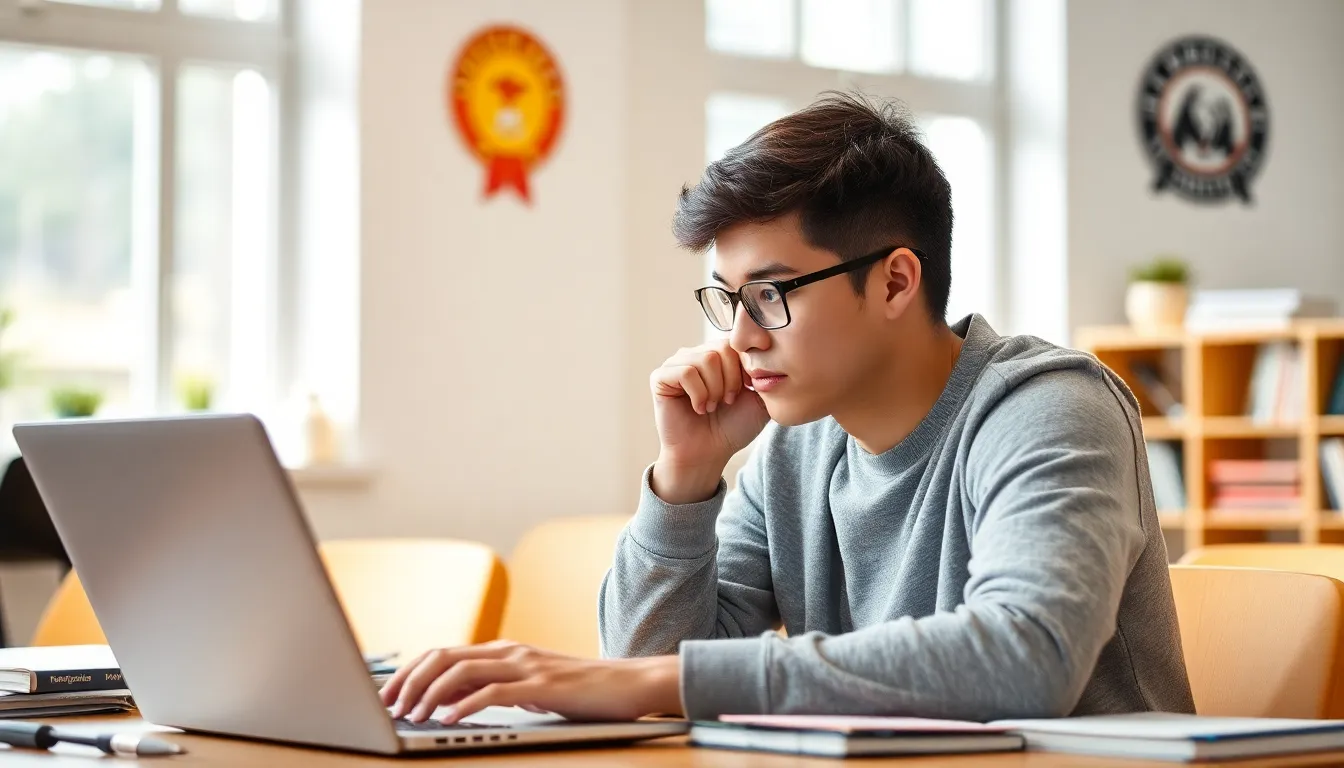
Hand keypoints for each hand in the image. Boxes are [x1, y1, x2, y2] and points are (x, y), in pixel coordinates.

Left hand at [378, 640, 681, 723]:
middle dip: (409, 680)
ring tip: (413, 715)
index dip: (409, 672)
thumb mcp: (529, 686)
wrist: (630, 684)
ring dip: (431, 694)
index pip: (443, 653)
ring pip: (462, 671)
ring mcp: (526, 666)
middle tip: (388, 706)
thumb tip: (448, 702)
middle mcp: (510, 651)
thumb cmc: (581, 690)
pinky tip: (449, 720)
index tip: (386, 694)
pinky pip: (494, 693)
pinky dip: (466, 705)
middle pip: (444, 656)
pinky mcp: (542, 686)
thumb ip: (492, 688)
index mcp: (503, 650)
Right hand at [650, 342, 769, 503]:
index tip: (746, 391)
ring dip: (714, 390)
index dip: (745, 369)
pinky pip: (686, 372)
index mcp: (718, 355)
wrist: (709, 453)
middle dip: (731, 381)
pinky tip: (698, 408)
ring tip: (711, 406)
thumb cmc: (732, 427)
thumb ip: (766, 374)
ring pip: (706, 359)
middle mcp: (696, 354)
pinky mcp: (660, 377)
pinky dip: (698, 394)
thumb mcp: (760, 399)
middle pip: (722, 349)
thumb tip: (764, 351)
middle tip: (726, 402)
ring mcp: (676, 364)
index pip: (736, 343)